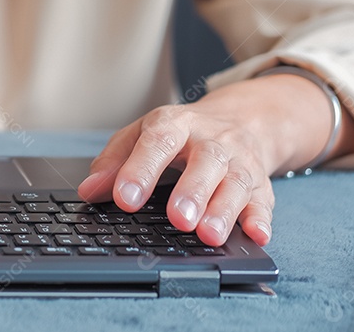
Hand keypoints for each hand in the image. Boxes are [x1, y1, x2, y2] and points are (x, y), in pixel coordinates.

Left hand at [76, 74, 353, 247]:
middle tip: (178, 219)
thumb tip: (89, 191)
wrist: (243, 118)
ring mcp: (240, 162)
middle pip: (206, 161)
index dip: (140, 170)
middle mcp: (211, 141)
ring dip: (224, 210)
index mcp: (175, 125)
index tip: (124, 198)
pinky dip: (261, 220)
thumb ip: (114, 161)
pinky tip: (256, 236)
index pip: (157, 142)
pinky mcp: (261, 184)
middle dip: (192, 191)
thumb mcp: (142, 134)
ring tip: (208, 235)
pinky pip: (264, 202)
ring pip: (236, 183)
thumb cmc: (181, 133)